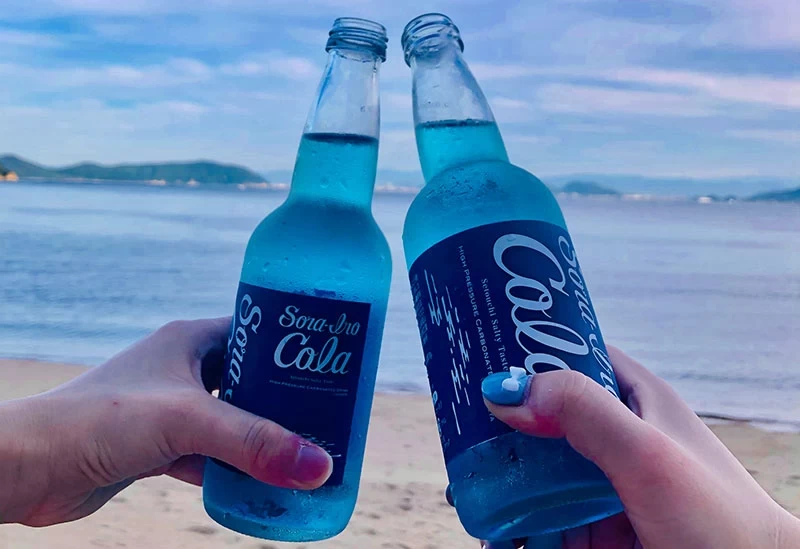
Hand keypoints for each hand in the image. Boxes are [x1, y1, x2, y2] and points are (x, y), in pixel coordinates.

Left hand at [0, 318, 332, 526]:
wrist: (28, 467)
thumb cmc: (100, 420)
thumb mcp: (188, 421)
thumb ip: (254, 443)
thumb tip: (319, 466)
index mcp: (190, 340)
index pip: (256, 331)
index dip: (293, 344)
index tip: (331, 362)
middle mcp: (182, 370)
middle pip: (249, 381)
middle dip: (285, 401)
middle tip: (328, 415)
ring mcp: (169, 410)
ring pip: (231, 422)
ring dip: (261, 440)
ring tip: (305, 453)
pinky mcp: (157, 448)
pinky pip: (209, 456)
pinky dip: (233, 471)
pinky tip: (260, 486)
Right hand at [460, 346, 799, 547]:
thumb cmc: (719, 519)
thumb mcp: (646, 452)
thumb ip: (583, 412)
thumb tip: (506, 391)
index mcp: (632, 397)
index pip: (569, 352)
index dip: (526, 348)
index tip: (479, 352)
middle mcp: (612, 436)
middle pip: (538, 415)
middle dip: (498, 425)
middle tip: (458, 432)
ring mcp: (598, 484)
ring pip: (532, 469)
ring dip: (499, 478)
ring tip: (465, 485)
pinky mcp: (590, 528)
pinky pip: (539, 517)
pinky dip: (512, 522)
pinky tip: (493, 529)